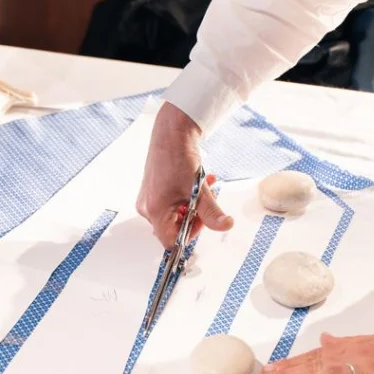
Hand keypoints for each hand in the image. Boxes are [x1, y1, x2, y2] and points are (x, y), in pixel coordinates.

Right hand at [136, 102, 233, 247]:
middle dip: (195, 216)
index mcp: (155, 211)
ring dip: (193, 205)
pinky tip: (196, 183)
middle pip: (174, 228)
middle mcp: (148, 208)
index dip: (189, 235)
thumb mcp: (198, 189)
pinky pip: (171, 203)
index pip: (170, 242)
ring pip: (175, 214)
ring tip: (205, 187)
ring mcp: (149, 199)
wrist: (171, 132)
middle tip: (206, 201)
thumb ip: (212, 212)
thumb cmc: (177, 157)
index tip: (203, 220)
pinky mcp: (153, 191)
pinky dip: (186, 197)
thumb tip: (225, 226)